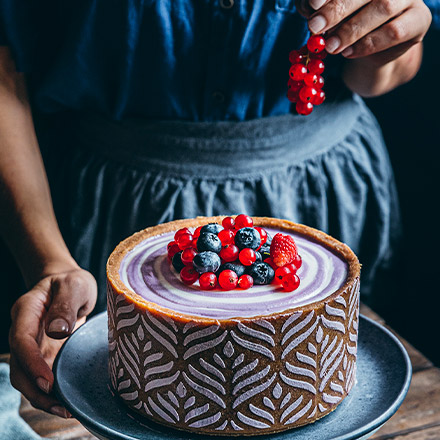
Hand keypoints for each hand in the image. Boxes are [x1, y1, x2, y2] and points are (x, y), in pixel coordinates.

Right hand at [9, 266, 96, 416]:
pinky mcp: (44, 354)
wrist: (68, 284)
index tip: (48, 382)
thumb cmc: (71, 282)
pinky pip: (41, 376)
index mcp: (27, 310)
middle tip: (61, 406)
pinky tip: (68, 402)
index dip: (31, 363)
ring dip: (42, 397)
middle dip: (35, 391)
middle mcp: (24, 331)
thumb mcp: (74, 285)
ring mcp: (32, 345)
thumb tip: (57, 332)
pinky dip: (51, 392)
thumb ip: (66, 305)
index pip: (21, 340)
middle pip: (18, 367)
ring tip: (67, 411)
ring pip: (26, 377)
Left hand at [297, 0, 431, 63]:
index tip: (312, 4)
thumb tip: (308, 7)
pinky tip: (349, 53)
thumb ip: (317, 7)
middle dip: (337, 9)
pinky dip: (368, 44)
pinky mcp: (419, 19)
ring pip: (383, 7)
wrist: (370, 48)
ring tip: (331, 47)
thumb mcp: (327, 13)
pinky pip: (394, 31)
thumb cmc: (346, 21)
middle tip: (315, 28)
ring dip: (352, 30)